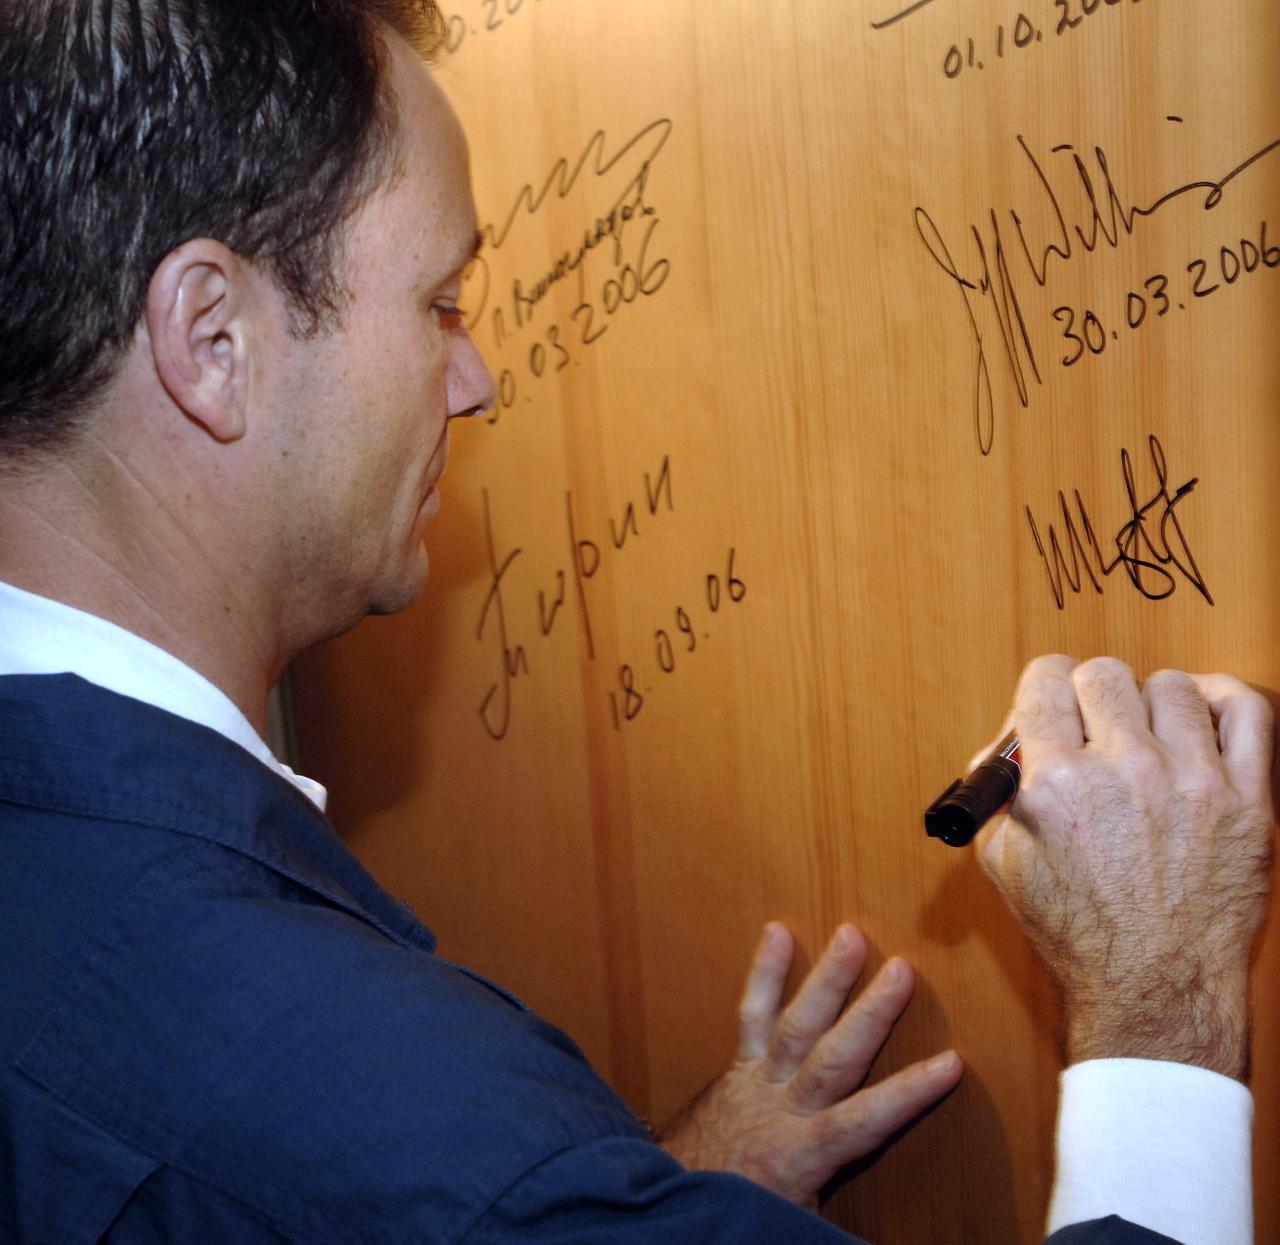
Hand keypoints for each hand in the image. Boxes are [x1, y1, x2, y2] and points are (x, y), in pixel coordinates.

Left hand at [657, 922, 962, 1207]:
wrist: (673, 1198)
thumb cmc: (748, 1208)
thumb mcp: (798, 1221)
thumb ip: (837, 1215)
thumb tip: (882, 1231)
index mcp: (801, 1154)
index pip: (864, 1121)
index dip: (907, 1093)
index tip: (951, 1063)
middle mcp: (781, 1108)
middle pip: (831, 1057)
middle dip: (869, 1014)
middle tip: (901, 971)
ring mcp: (757, 1079)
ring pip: (795, 1024)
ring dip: (826, 979)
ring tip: (851, 935)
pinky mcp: (740, 1062)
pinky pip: (751, 1013)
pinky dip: (764, 973)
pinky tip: (777, 931)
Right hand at [977, 655, 1274, 1079]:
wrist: (1155, 988)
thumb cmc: (1078, 931)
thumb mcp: (1003, 861)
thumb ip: (997, 788)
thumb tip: (1013, 736)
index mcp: (1056, 785)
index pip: (1046, 681)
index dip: (1044, 685)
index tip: (1051, 698)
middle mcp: (1123, 773)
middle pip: (1103, 674)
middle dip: (1089, 692)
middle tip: (1093, 722)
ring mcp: (1191, 782)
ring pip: (1169, 685)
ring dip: (1149, 702)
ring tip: (1147, 734)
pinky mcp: (1246, 800)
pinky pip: (1246, 711)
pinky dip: (1220, 698)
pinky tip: (1198, 716)